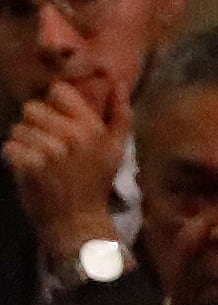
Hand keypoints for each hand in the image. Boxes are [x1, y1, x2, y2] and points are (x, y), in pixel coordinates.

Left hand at [2, 79, 127, 259]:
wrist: (77, 221)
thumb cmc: (95, 183)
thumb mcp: (117, 149)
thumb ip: (120, 115)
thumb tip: (118, 83)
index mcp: (90, 127)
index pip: (57, 91)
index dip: (54, 104)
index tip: (60, 121)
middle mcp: (69, 136)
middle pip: (31, 108)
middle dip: (36, 124)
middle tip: (48, 144)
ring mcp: (47, 151)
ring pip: (17, 128)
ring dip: (24, 142)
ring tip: (39, 158)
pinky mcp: (27, 166)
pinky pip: (9, 147)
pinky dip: (15, 158)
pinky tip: (29, 168)